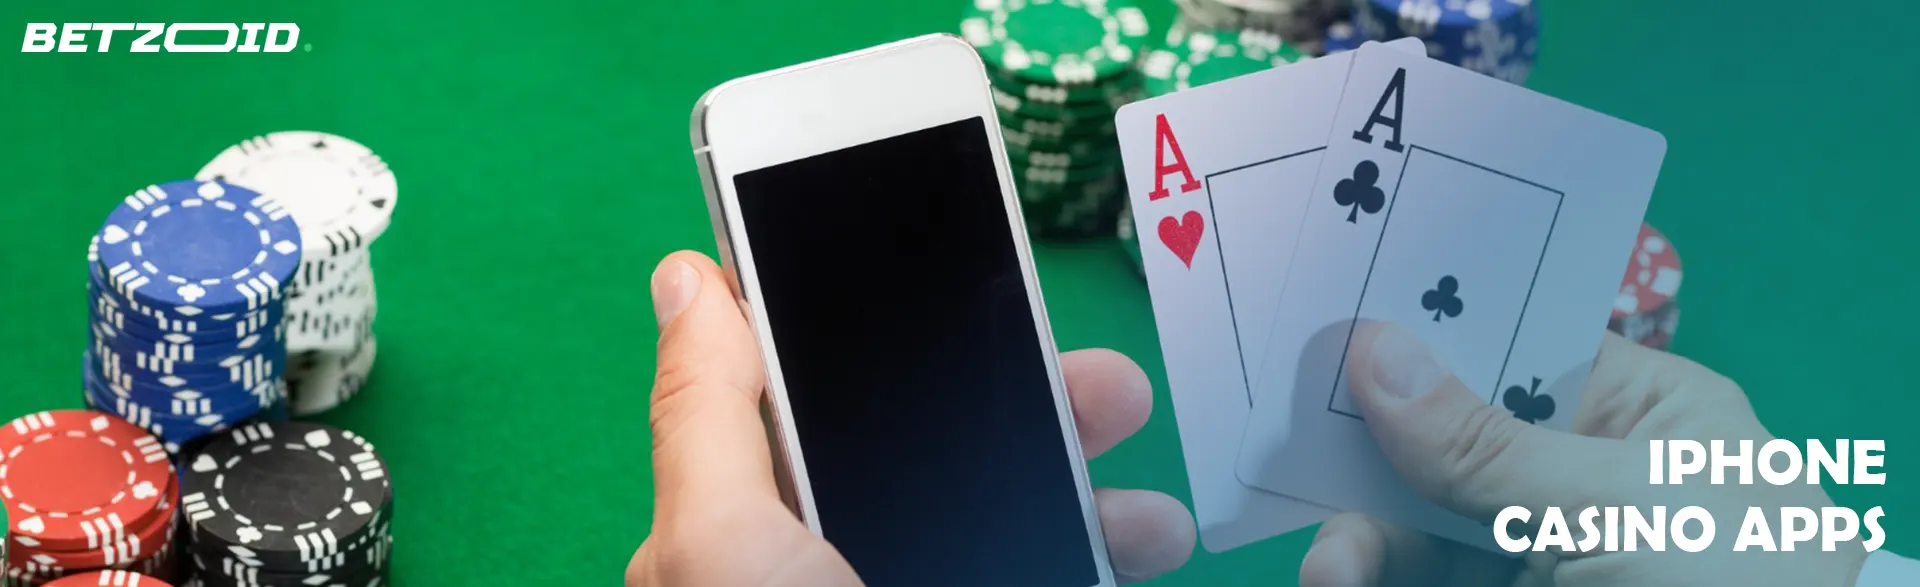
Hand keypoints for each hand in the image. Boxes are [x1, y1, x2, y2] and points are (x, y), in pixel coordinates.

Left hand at [627, 252, 1196, 586]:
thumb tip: (684, 274)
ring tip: (1156, 515)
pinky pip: (1047, 570)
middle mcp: (835, 568)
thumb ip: (706, 416)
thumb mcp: (720, 547)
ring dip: (1093, 499)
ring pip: (1010, 522)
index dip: (892, 338)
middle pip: (938, 457)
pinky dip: (1102, 556)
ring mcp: (919, 582)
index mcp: (757, 536)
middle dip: (1032, 415)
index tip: (978, 293)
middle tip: (1110, 391)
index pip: (826, 404)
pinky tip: (1150, 551)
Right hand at [1299, 322, 1871, 586]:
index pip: (1518, 345)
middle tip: (1296, 454)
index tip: (1332, 313)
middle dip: (1371, 453)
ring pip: (1417, 523)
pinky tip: (1339, 581)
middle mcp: (1583, 478)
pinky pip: (1419, 577)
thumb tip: (1374, 346)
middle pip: (1446, 437)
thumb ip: (1487, 445)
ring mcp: (1540, 555)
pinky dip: (1373, 577)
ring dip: (1362, 538)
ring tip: (1329, 572)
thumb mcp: (1621, 508)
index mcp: (1648, 415)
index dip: (1429, 331)